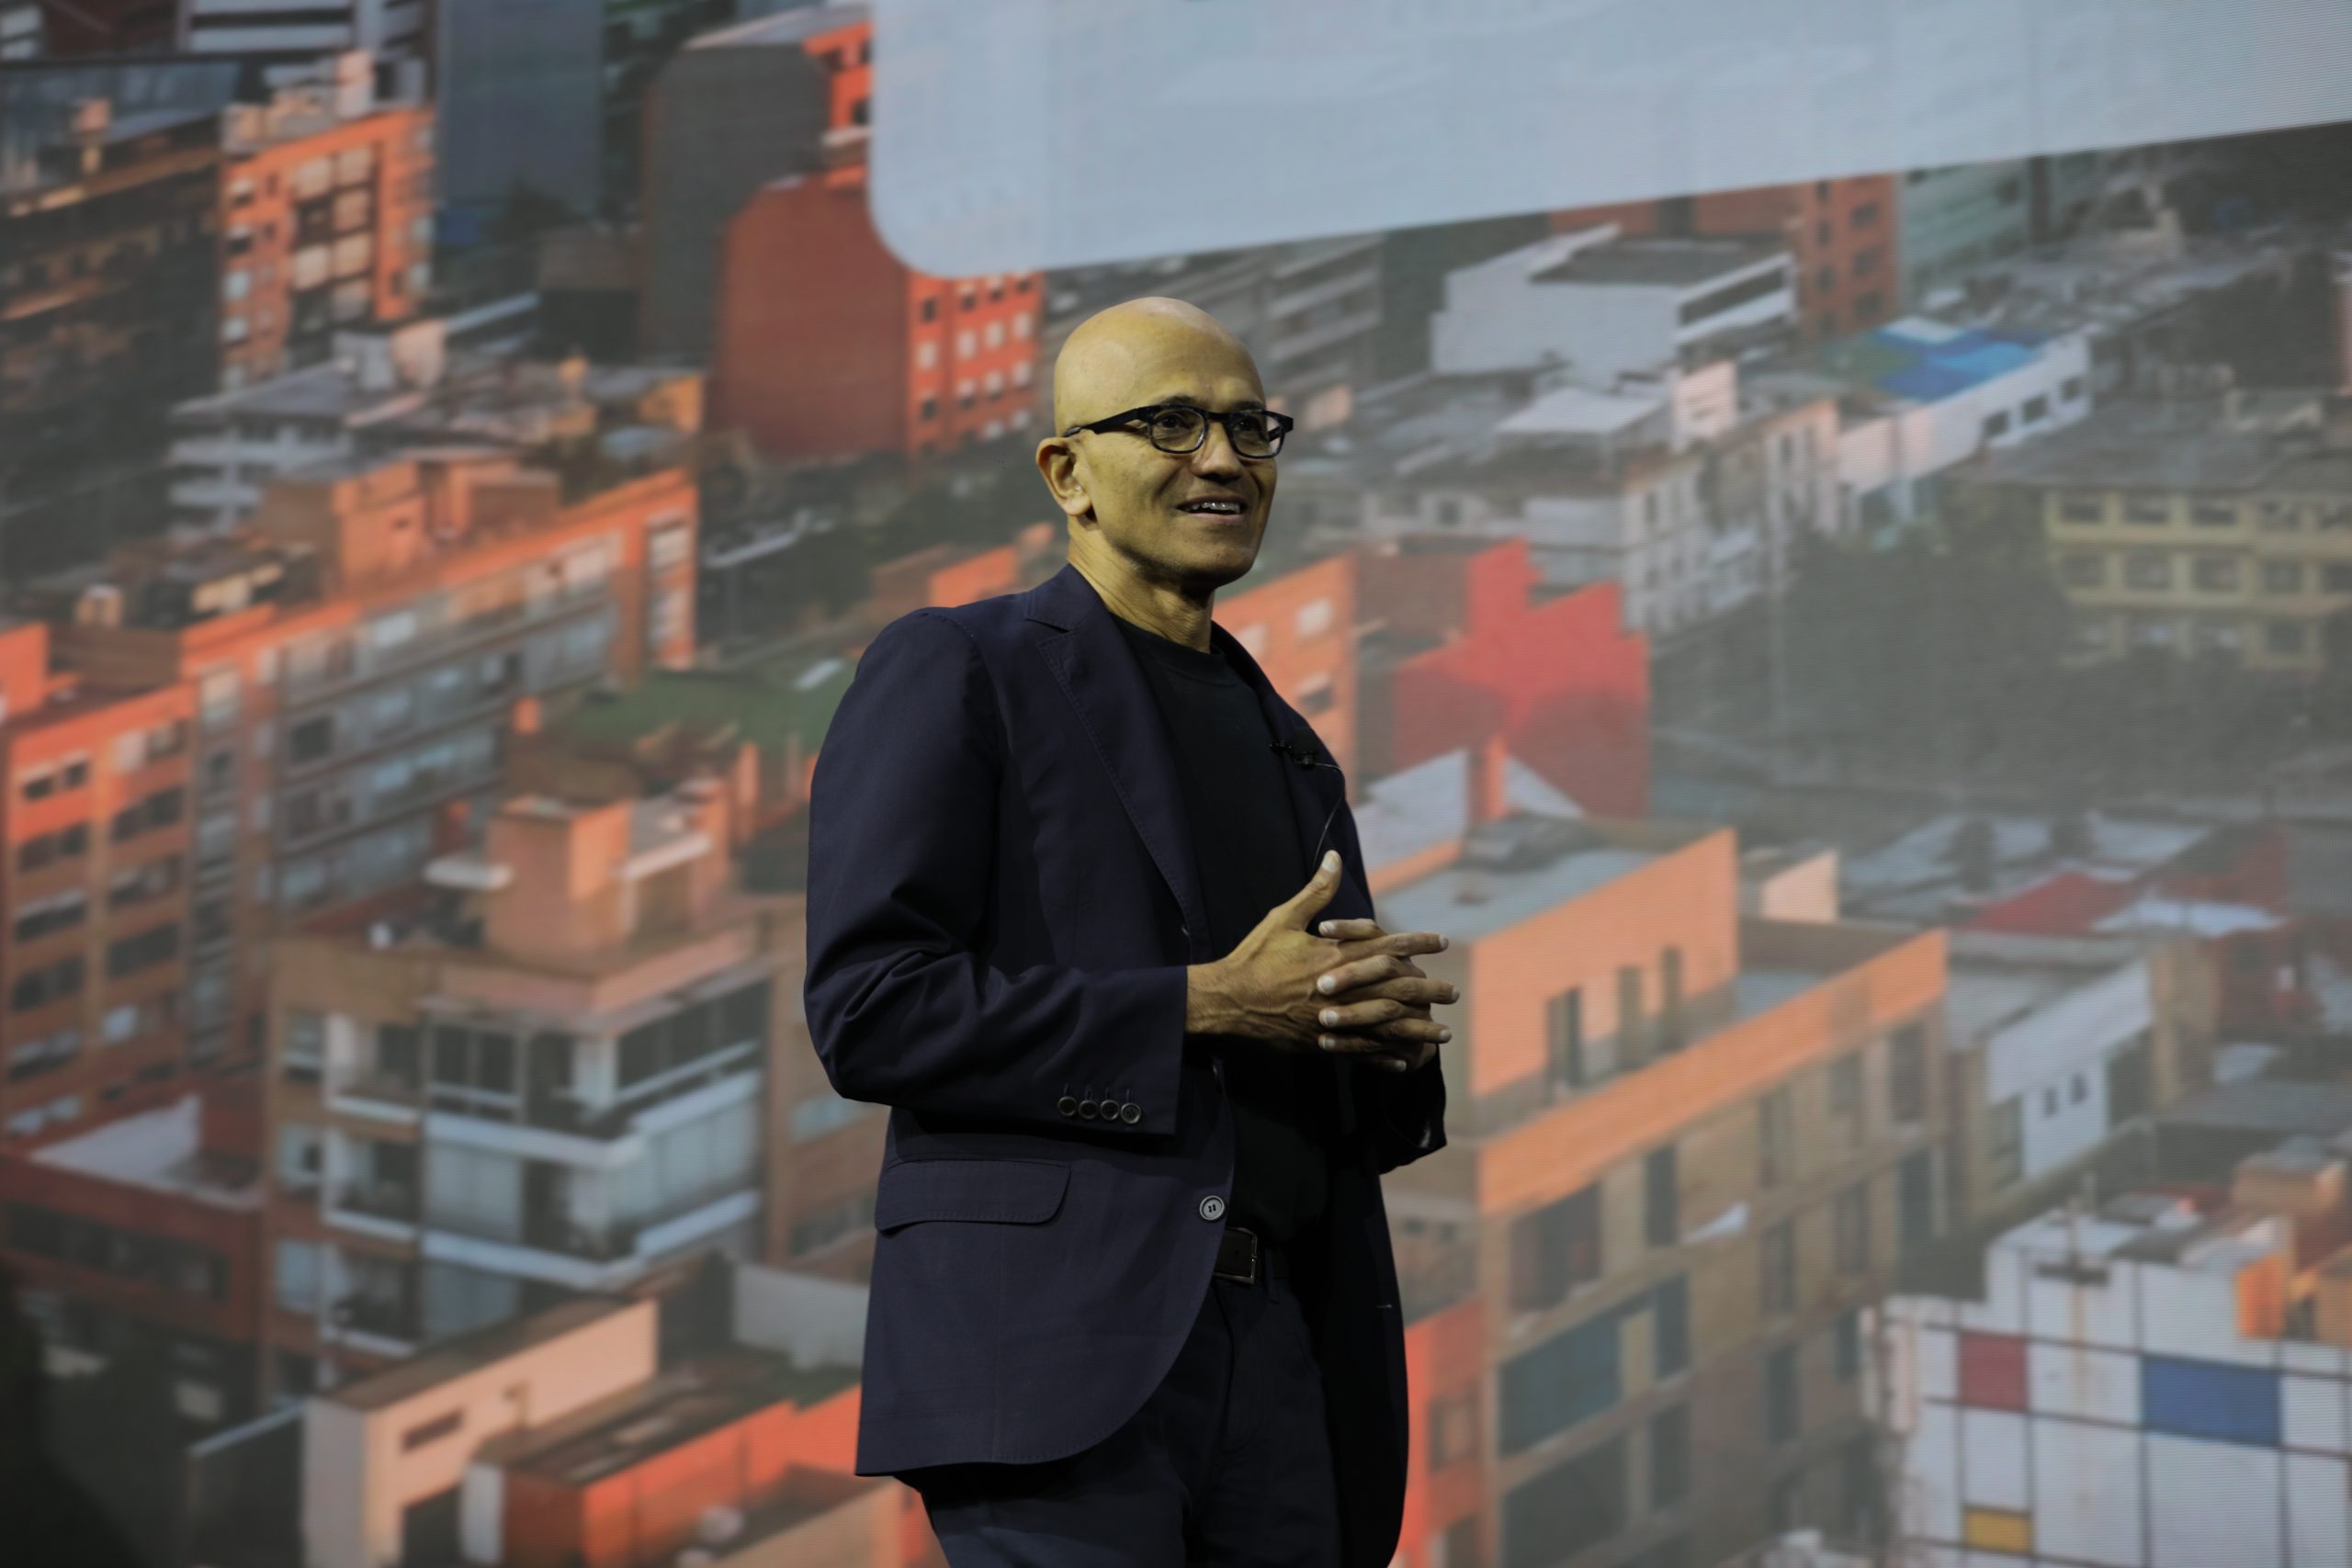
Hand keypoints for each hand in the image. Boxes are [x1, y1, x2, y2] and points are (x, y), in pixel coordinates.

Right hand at [1184, 852, 1447, 1060]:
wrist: (1227, 1000)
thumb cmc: (1254, 956)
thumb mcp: (1283, 917)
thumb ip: (1316, 892)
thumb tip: (1334, 858)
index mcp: (1335, 956)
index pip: (1387, 947)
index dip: (1417, 943)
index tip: (1441, 942)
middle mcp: (1342, 988)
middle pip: (1397, 990)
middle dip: (1429, 992)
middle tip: (1453, 993)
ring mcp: (1334, 1018)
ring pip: (1386, 1027)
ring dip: (1418, 1030)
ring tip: (1443, 1034)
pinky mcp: (1321, 1041)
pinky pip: (1361, 1052)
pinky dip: (1385, 1057)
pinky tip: (1404, 1061)